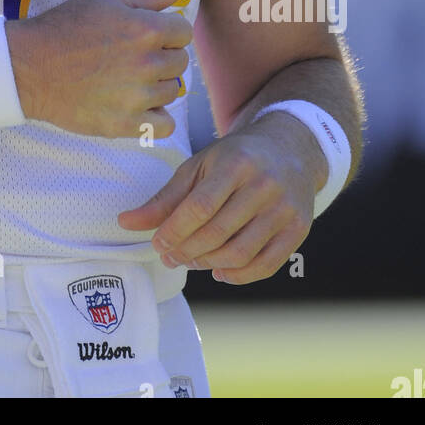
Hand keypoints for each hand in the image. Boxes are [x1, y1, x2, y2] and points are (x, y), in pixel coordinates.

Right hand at [6, 0, 191, 138]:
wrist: (29, 66)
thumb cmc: (66, 26)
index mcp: (145, 29)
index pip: (184, 33)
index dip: (166, 30)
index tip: (145, 33)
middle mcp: (146, 64)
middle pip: (179, 62)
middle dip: (161, 55)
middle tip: (132, 54)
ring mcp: (136, 98)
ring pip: (173, 91)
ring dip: (157, 84)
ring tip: (128, 77)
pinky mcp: (124, 124)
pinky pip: (165, 126)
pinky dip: (156, 117)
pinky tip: (137, 105)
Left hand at [116, 128, 314, 283]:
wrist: (289, 149)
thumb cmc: (235, 158)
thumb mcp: (199, 166)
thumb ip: (165, 197)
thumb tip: (126, 223)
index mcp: (235, 164)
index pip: (199, 208)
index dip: (174, 231)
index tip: (157, 243)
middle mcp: (263, 186)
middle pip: (217, 233)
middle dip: (186, 251)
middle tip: (169, 256)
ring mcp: (284, 209)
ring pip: (240, 253)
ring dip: (208, 264)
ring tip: (191, 260)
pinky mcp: (298, 229)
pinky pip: (266, 265)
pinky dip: (239, 276)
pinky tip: (219, 270)